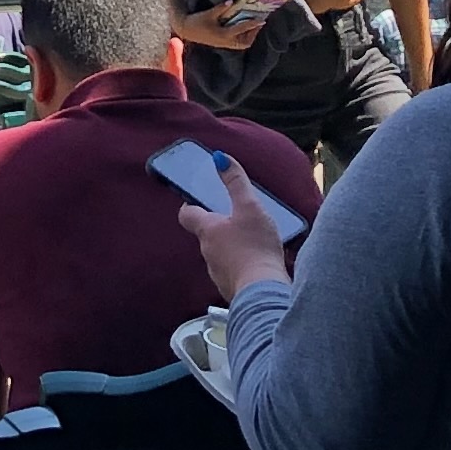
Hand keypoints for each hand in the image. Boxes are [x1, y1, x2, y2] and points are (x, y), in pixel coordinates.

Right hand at [174, 0, 275, 51]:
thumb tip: (232, 1)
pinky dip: (242, 37)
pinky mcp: (221, 43)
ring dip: (248, 36)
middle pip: (245, 42)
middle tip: (258, 23)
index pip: (241, 29)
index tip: (261, 20)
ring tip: (252, 26)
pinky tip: (242, 28)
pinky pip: (236, 43)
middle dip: (253, 34)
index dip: (252, 25)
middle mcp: (225, 41)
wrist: (186, 30)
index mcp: (223, 34)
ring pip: (241, 44)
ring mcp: (223, 44)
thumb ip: (221, 8)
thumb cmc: (196, 22)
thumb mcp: (208, 14)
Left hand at [176, 155, 293, 298]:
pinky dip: (240, 266)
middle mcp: (207, 252)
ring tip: (252, 243)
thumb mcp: (250, 207)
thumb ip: (236, 182)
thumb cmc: (255, 246)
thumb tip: (219, 158)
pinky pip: (232, 273)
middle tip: (237, 219)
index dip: (192, 205)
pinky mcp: (230, 289)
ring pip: (219, 255)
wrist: (263, 291)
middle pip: (206, 235)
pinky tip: (257, 265)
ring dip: (230, 248)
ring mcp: (217, 273)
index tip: (201, 200)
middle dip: (219, 227)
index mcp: (207, 230)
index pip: (187, 214)